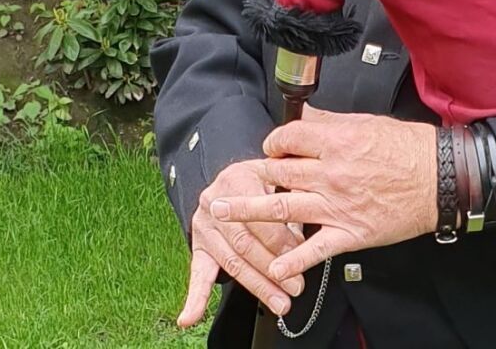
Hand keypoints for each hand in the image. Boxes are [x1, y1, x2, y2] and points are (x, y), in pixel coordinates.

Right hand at [176, 159, 306, 328]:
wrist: (234, 178)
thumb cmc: (264, 181)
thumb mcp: (279, 178)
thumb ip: (291, 200)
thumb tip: (306, 240)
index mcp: (238, 179)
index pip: (260, 218)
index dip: (280, 242)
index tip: (299, 259)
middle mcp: (216, 203)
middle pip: (244, 243)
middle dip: (272, 269)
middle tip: (295, 287)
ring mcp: (204, 226)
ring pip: (231, 262)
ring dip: (257, 286)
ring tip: (278, 302)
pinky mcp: (199, 246)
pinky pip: (197, 273)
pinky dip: (195, 298)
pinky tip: (189, 317)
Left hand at [210, 106, 437, 282]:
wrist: (441, 180)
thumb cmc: (409, 149)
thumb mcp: (368, 123)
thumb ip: (332, 123)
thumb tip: (305, 117)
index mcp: (336, 143)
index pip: (288, 138)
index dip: (275, 142)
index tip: (273, 148)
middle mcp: (331, 174)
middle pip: (278, 172)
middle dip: (257, 174)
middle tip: (237, 179)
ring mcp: (337, 206)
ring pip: (283, 207)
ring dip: (247, 211)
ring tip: (220, 212)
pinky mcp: (350, 233)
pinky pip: (315, 249)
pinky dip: (292, 260)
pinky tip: (272, 268)